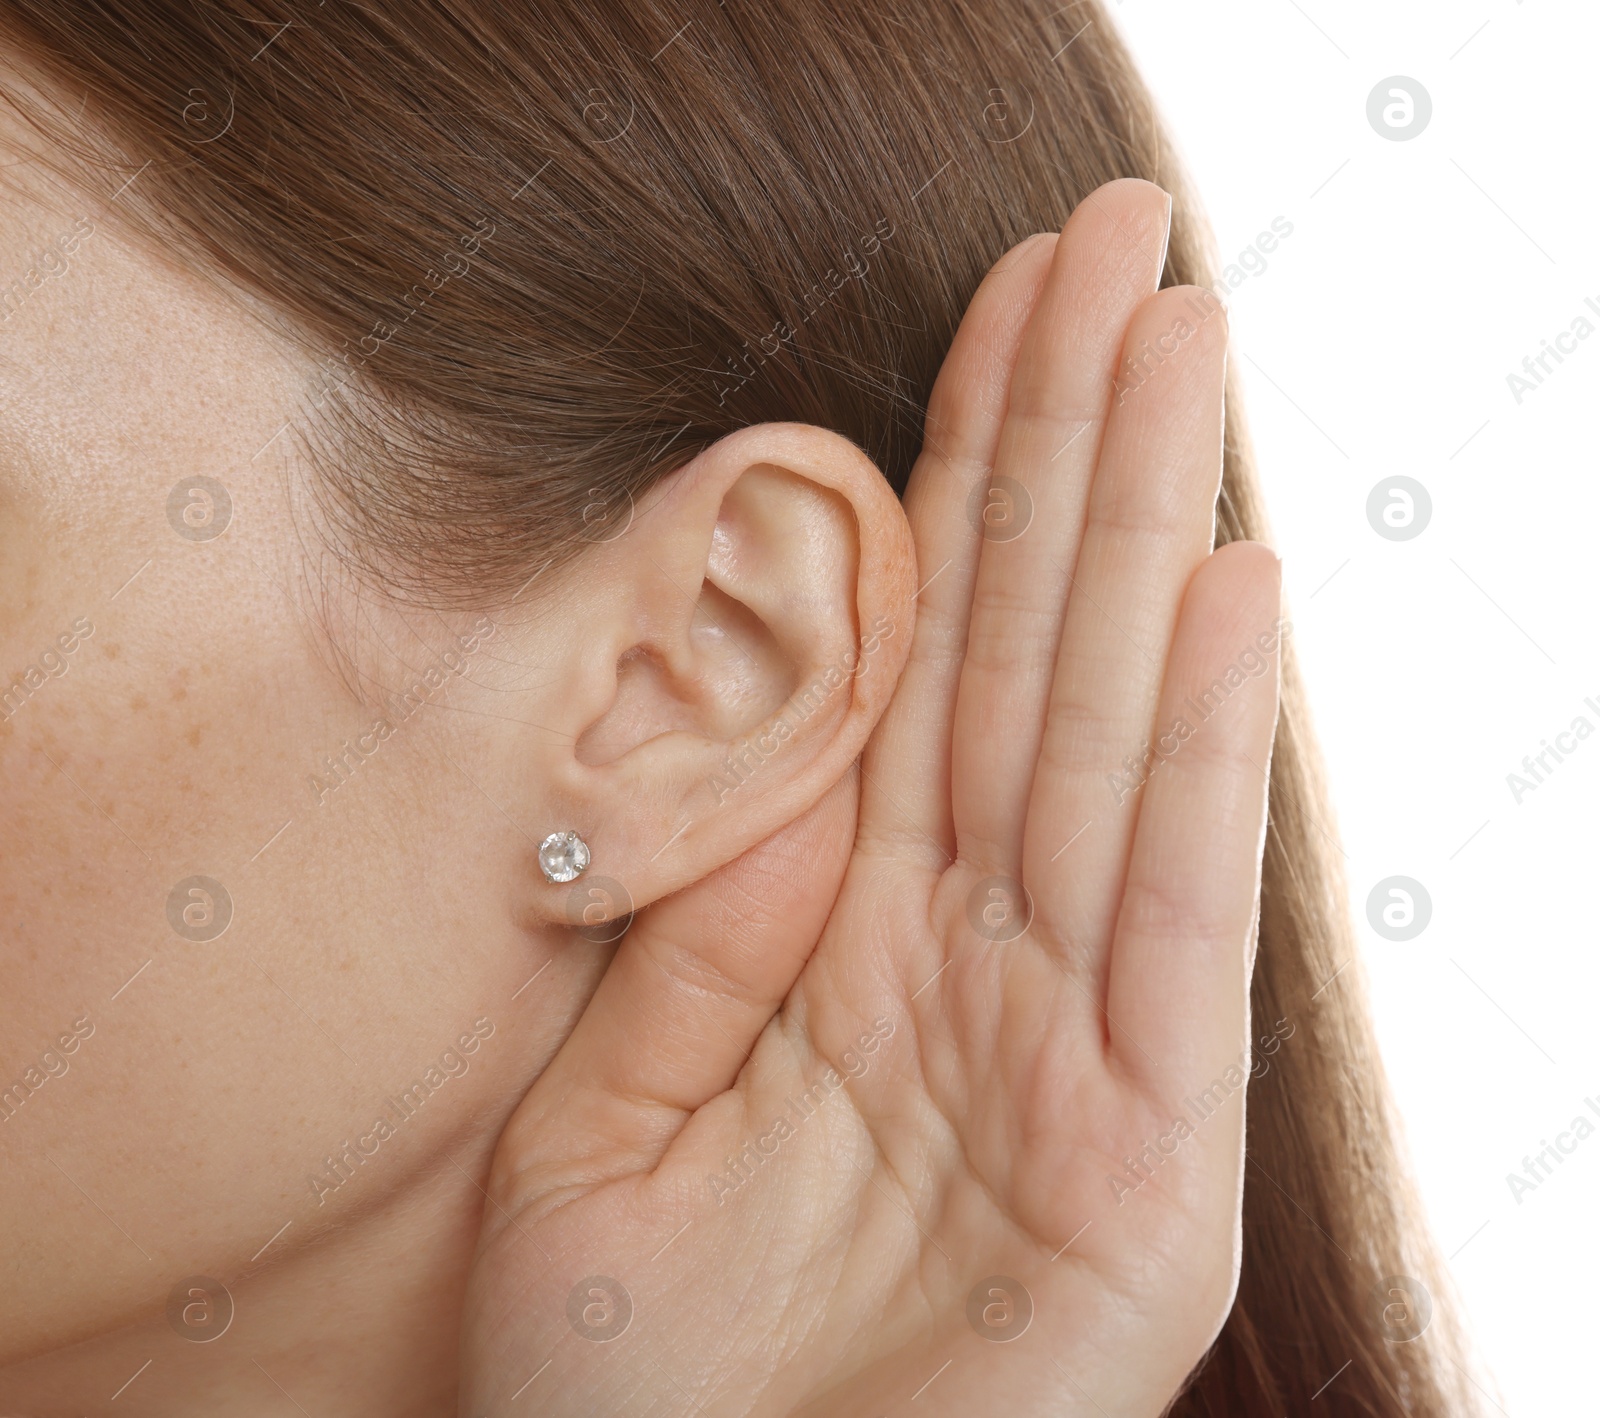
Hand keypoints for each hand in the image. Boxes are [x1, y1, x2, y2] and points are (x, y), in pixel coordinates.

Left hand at [460, 178, 1282, 1416]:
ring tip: (1185, 338)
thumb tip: (761, 735)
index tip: (992, 304)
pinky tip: (1235, 588)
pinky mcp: (1148, 1165)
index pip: (921, 655)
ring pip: (1109, 738)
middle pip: (1030, 652)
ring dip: (1149, 531)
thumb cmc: (635, 1390)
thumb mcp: (600, 1124)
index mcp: (855, 934)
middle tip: (1118, 240)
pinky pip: (1174, 921)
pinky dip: (1212, 756)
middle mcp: (981, 956)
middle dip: (1075, 438)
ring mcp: (1077, 1048)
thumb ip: (694, 926)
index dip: (957, 475)